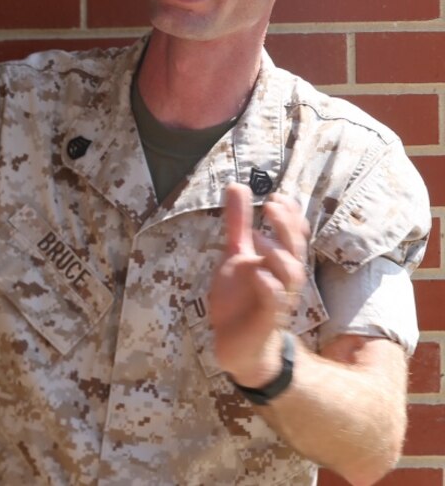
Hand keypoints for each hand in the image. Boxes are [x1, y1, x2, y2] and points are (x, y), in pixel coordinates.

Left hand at [209, 183, 307, 386]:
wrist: (237, 345)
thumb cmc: (241, 298)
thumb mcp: (235, 255)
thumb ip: (238, 223)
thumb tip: (237, 185)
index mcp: (277, 263)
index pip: (293, 236)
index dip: (291, 216)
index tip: (278, 195)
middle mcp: (283, 279)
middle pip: (295, 250)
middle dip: (287, 227)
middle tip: (272, 206)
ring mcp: (277, 300)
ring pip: (291, 275)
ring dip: (278, 254)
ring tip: (258, 235)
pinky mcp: (266, 320)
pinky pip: (275, 303)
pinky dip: (268, 286)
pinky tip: (257, 272)